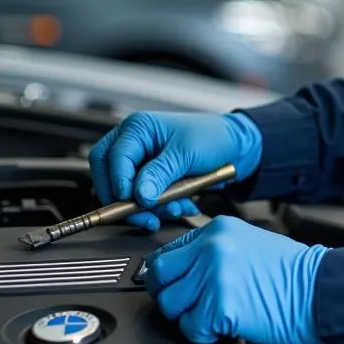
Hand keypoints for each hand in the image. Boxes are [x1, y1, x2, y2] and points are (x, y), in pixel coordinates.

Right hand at [88, 112, 261, 230]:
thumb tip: (139, 195)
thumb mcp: (186, 153)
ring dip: (148, 208)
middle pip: (109, 176)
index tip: (133, 200)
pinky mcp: (150, 179)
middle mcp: (134, 144)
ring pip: (125, 193)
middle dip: (126, 200)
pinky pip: (143, 199)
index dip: (119, 181)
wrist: (235, 148)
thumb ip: (161, 174)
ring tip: (175, 210)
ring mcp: (140, 163)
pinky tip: (180, 207)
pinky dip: (159, 209)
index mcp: (138, 128)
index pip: (112, 157)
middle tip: (146, 215)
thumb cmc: (213, 137)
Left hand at [143, 216, 327, 343]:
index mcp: (218, 230)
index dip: (170, 275)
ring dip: (188, 316)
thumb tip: (181, 269)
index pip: (167, 251)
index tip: (176, 285)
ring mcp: (214, 276)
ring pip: (170, 305)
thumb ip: (212, 251)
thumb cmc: (289, 272)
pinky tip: (225, 324)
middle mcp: (211, 248)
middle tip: (192, 304)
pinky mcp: (219, 306)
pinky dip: (203, 333)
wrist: (318, 290)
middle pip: (159, 276)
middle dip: (171, 295)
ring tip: (214, 314)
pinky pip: (189, 328)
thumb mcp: (247, 243)